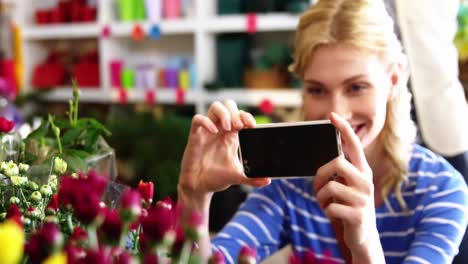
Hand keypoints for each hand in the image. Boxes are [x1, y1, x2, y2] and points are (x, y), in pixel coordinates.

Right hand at [178, 100, 270, 204]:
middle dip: (236, 112)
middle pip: (228, 105)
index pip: (240, 115)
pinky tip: (214, 131)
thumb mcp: (237, 176)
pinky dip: (206, 121)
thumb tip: (268, 181)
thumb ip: (252, 178)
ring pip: (215, 107)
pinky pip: (198, 119)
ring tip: (229, 128)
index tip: (252, 125)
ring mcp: (207, 131)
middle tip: (240, 126)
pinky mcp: (195, 136)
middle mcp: (220, 130)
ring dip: (224, 113)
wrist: (199, 186)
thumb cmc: (216, 178)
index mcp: (231, 135)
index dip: (246, 116)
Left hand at [314, 112, 381, 260]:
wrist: (363, 236)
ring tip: (326, 203)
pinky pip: (331, 207)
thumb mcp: (347, 186)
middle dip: (319, 174)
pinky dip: (326, 211)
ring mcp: (363, 199)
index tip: (332, 116)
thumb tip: (325, 155)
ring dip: (321, 197)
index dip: (343, 129)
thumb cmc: (349, 206)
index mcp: (362, 171)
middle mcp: (366, 182)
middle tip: (317, 186)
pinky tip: (333, 214)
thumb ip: (341, 171)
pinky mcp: (358, 215)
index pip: (354, 145)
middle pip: (336, 163)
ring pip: (330, 187)